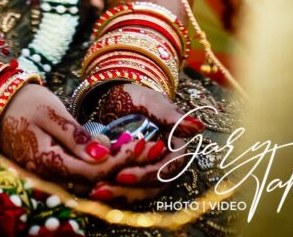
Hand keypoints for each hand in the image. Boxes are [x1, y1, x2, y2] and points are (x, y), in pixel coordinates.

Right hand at [0, 84, 168, 188]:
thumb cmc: (24, 103)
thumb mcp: (51, 112)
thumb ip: (76, 136)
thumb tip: (103, 155)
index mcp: (47, 162)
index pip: (92, 171)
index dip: (119, 160)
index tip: (140, 143)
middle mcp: (47, 177)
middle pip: (93, 180)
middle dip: (122, 165)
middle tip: (148, 148)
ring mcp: (47, 177)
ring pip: (87, 180)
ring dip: (112, 167)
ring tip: (137, 149)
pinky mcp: (49, 172)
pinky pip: (77, 175)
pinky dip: (97, 165)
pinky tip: (112, 151)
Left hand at [89, 83, 205, 202]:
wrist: (115, 98)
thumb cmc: (136, 97)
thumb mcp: (150, 101)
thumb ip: (170, 115)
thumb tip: (198, 126)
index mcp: (175, 146)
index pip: (169, 168)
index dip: (148, 174)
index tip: (123, 174)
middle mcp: (165, 163)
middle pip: (154, 186)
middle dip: (129, 190)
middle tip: (101, 187)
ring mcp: (150, 171)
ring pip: (141, 192)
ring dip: (119, 195)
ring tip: (96, 191)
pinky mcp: (135, 176)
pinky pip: (128, 191)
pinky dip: (113, 193)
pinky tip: (94, 191)